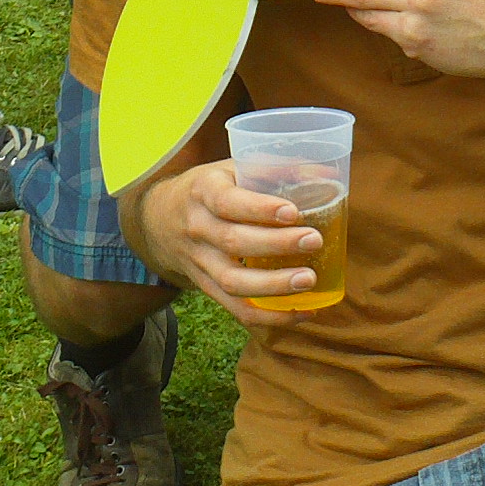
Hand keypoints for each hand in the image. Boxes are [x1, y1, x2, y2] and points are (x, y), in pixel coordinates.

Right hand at [138, 160, 327, 328]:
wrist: (157, 221)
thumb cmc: (208, 189)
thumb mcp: (229, 168)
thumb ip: (272, 169)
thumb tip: (327, 175)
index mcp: (203, 191)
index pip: (228, 202)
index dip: (259, 209)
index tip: (293, 211)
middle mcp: (197, 228)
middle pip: (234, 243)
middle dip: (276, 245)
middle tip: (313, 240)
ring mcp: (200, 263)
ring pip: (233, 282)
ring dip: (273, 286)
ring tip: (308, 280)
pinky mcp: (208, 288)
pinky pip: (237, 309)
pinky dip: (270, 317)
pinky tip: (302, 312)